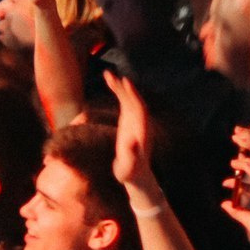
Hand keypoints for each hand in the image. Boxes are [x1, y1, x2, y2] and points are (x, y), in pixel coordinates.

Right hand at [107, 72, 153, 189]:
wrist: (136, 175)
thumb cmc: (130, 173)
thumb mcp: (128, 167)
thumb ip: (131, 155)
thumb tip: (132, 140)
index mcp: (142, 130)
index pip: (140, 109)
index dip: (133, 95)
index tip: (126, 83)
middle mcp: (141, 123)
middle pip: (134, 101)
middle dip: (124, 88)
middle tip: (111, 75)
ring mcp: (136, 121)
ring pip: (129, 99)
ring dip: (119, 87)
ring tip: (107, 74)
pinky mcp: (129, 121)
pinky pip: (125, 102)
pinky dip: (118, 92)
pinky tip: (110, 82)